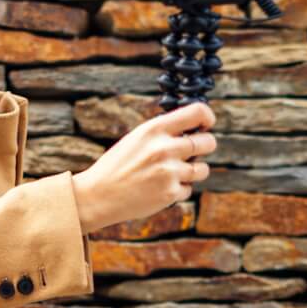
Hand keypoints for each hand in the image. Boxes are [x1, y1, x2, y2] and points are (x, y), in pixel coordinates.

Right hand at [70, 101, 217, 233]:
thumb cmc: (117, 165)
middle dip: (204, 147)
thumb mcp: (137, 138)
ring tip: (172, 173)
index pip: (198, 112)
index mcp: (154, 129)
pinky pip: (188, 189)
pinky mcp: (170, 193)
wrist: (98, 195)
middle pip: (208, 142)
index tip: (205, 126)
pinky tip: (158, 188)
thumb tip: (196, 128)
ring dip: (193, 171)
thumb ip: (164, 132)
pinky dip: (177, 190)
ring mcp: (169, 172)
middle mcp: (164, 148)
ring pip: (202, 169)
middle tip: (192, 153)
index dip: (208, 118)